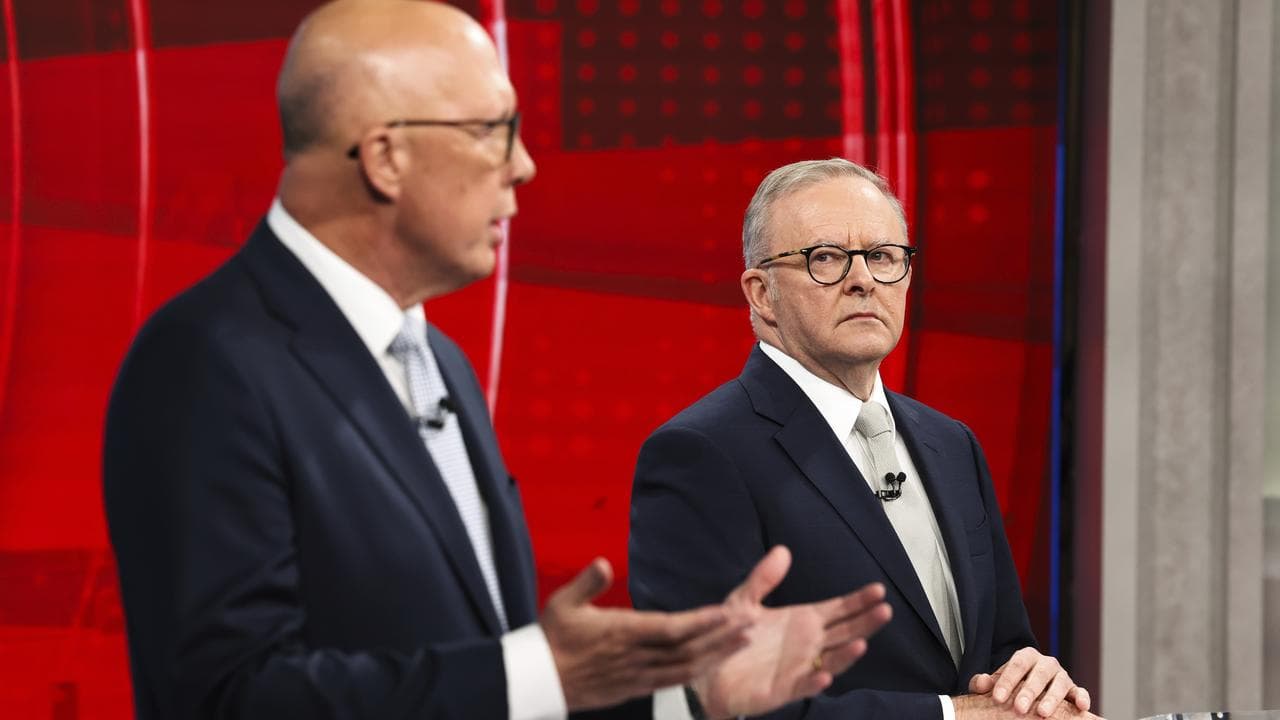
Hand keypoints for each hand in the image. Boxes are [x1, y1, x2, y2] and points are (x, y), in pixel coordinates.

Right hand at [542, 557, 752, 710]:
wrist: (538, 680)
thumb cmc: (551, 640)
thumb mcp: (562, 603)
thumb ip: (587, 582)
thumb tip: (602, 563)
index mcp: (622, 633)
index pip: (672, 629)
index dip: (703, 622)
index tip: (727, 612)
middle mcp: (635, 657)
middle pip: (688, 649)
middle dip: (722, 637)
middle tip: (750, 625)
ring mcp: (637, 676)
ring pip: (685, 668)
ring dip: (716, 655)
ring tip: (741, 642)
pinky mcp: (634, 688)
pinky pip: (673, 681)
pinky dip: (697, 672)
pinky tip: (711, 664)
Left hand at [691, 546, 892, 718]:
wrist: (707, 668)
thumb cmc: (731, 635)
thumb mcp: (744, 600)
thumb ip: (763, 578)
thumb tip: (782, 550)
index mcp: (804, 621)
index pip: (839, 609)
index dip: (859, 601)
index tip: (878, 590)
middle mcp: (808, 644)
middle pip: (845, 632)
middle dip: (865, 622)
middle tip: (884, 609)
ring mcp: (800, 667)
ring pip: (832, 661)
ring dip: (847, 654)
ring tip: (861, 643)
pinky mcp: (784, 688)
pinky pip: (804, 685)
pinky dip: (815, 680)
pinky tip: (824, 674)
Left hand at [967, 647, 1090, 716]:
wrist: (1030, 687)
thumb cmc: (1012, 685)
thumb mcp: (996, 683)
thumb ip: (985, 683)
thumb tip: (981, 683)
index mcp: (1026, 656)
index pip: (1016, 665)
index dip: (1007, 681)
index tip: (997, 697)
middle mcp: (1046, 663)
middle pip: (1039, 674)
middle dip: (1029, 692)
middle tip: (1019, 708)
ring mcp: (1062, 675)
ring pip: (1060, 683)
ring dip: (1052, 698)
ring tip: (1043, 713)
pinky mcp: (1074, 689)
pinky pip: (1080, 691)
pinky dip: (1082, 697)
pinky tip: (1081, 707)